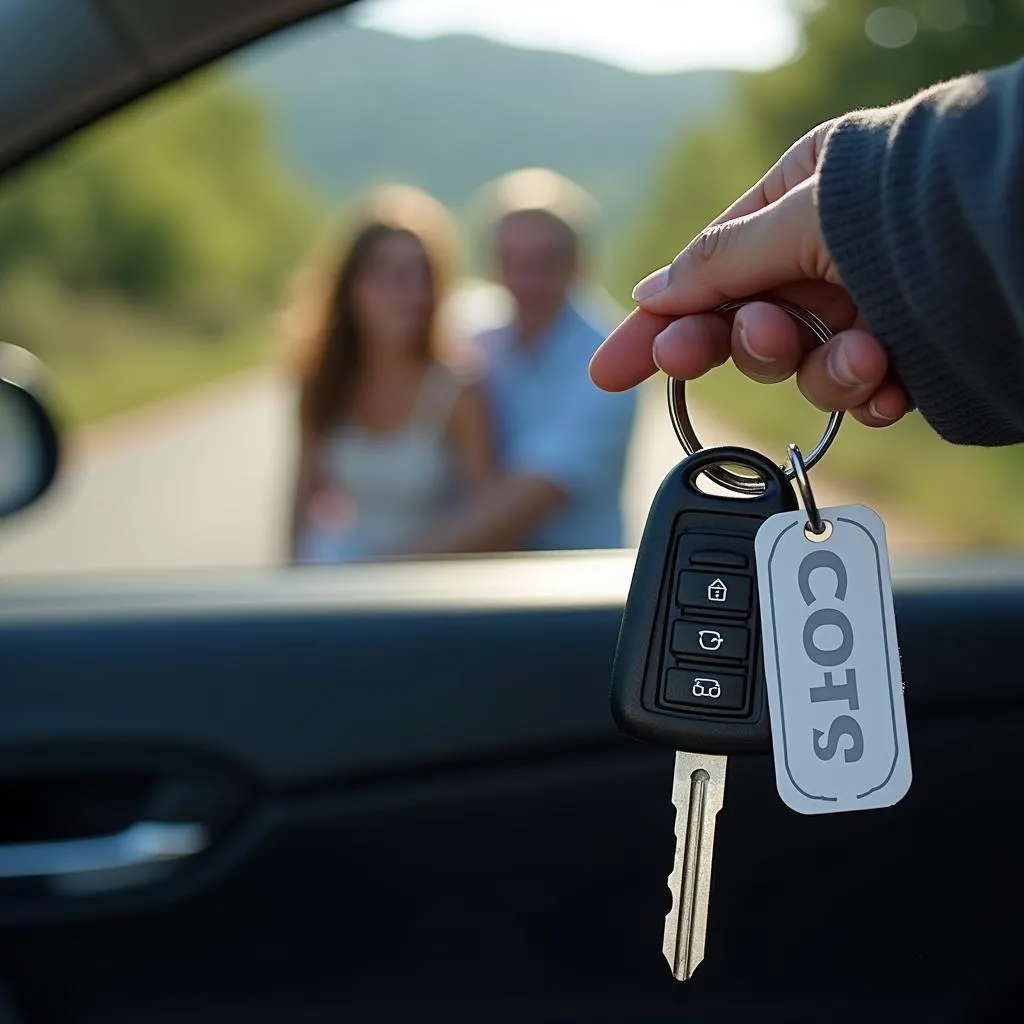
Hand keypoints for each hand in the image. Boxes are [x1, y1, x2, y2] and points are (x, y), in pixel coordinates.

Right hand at [590, 121, 910, 426]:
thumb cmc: (914, 204)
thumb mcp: (799, 220)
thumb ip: (718, 263)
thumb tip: (652, 292)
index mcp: (795, 203)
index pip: (701, 276)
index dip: (653, 328)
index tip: (609, 373)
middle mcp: (826, 256)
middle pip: (744, 329)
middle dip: (745, 346)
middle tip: (737, 345)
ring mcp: (864, 306)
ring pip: (801, 371)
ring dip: (822, 371)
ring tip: (867, 352)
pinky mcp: (904, 351)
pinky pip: (858, 393)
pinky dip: (868, 394)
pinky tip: (891, 381)